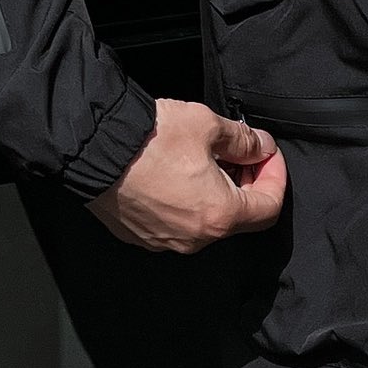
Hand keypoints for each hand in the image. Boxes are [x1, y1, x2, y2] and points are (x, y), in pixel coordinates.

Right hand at [87, 97, 286, 250]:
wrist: (91, 148)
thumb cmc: (148, 139)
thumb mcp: (207, 126)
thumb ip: (244, 140)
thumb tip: (261, 147)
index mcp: (219, 215)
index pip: (270, 207)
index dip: (276, 177)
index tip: (268, 155)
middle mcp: (195, 238)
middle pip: (240, 217)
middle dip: (247, 183)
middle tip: (241, 153)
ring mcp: (166, 241)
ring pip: (207, 221)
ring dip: (218, 193)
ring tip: (207, 159)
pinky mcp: (142, 236)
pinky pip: (177, 223)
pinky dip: (188, 201)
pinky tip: (179, 173)